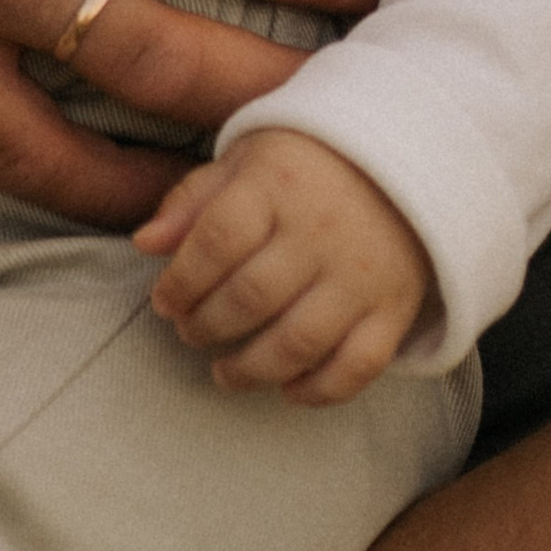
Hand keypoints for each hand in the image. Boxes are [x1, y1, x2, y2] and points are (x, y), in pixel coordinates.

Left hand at [136, 130, 432, 400]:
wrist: (405, 160)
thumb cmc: (308, 165)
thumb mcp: (247, 161)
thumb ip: (193, 200)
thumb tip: (145, 243)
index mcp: (278, 186)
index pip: (217, 242)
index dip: (181, 281)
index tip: (164, 300)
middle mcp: (322, 231)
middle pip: (250, 297)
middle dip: (206, 326)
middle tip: (190, 331)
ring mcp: (362, 275)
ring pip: (298, 342)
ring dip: (250, 369)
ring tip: (225, 371)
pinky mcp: (394, 308)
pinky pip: (358, 366)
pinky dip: (319, 390)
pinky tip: (288, 389)